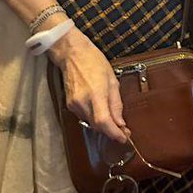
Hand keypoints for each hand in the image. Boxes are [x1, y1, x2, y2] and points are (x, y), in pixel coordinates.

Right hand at [48, 26, 127, 142]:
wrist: (72, 54)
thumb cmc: (94, 62)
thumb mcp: (112, 80)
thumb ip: (116, 104)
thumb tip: (120, 123)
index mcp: (96, 94)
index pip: (104, 122)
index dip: (114, 133)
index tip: (124, 138)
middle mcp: (83, 102)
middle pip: (98, 126)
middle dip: (111, 130)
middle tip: (123, 130)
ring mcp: (74, 104)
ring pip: (90, 123)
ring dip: (102, 124)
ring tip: (113, 119)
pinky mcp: (69, 105)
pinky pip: (84, 117)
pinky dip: (93, 117)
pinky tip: (99, 110)